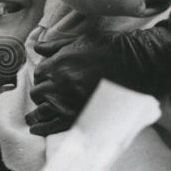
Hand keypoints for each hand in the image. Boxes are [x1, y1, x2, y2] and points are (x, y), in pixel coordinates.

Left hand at [26, 26, 170, 136]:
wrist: (135, 64)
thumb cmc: (110, 49)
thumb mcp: (81, 41)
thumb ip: (56, 46)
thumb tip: (38, 49)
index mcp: (58, 65)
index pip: (39, 73)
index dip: (44, 76)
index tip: (50, 79)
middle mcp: (59, 85)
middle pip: (38, 92)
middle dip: (42, 92)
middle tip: (49, 94)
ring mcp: (68, 102)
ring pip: (42, 110)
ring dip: (38, 112)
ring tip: (34, 116)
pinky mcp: (79, 116)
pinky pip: (53, 126)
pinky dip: (42, 128)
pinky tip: (36, 129)